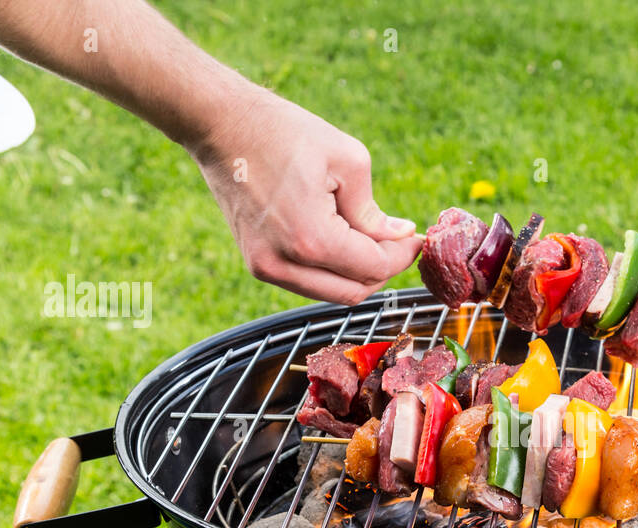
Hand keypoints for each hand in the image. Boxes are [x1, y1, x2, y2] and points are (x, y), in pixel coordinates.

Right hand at [190, 87, 421, 305]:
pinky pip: (308, 283)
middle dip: (382, 269)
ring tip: (368, 237)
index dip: (402, 256)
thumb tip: (398, 236)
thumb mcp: (347, 161)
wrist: (221, 125)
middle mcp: (284, 264)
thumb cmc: (284, 133)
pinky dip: (331, 269)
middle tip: (397, 242)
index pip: (374, 268)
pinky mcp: (257, 264)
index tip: (416, 239)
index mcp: (311, 239)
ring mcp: (266, 268)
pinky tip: (340, 239)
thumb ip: (374, 210)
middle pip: (354, 292)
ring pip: (331, 293)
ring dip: (356, 272)